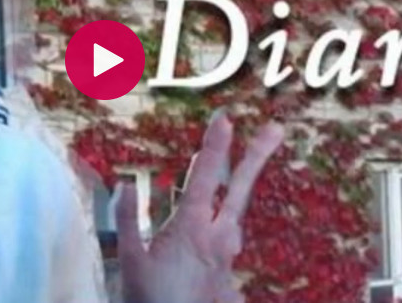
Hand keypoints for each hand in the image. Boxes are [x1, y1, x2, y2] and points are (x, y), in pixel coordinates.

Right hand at [116, 113, 284, 302]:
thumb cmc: (149, 302)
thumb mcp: (130, 261)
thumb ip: (129, 221)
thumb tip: (126, 184)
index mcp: (191, 228)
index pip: (206, 177)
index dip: (216, 145)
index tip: (225, 117)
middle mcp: (217, 238)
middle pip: (240, 189)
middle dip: (256, 156)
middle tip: (276, 129)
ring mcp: (227, 259)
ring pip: (234, 216)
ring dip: (238, 191)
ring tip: (246, 167)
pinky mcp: (229, 279)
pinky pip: (225, 247)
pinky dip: (220, 235)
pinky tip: (209, 240)